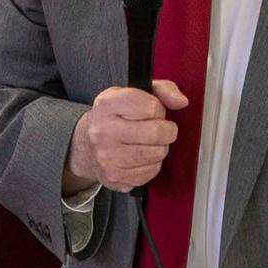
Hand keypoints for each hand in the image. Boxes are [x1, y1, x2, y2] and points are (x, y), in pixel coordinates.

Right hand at [62, 80, 186, 193]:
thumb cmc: (116, 116)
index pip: (151, 106)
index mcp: (107, 104)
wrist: (86, 145)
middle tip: (160, 129)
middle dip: (167, 130)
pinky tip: (143, 157)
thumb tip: (181, 101)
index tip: (153, 111)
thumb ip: (163, 90)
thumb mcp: (134, 93)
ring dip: (160, 148)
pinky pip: (150, 172)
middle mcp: (103, 131)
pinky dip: (153, 165)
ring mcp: (107, 157)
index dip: (159, 109)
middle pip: (156, 132)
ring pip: (156, 154)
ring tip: (150, 142)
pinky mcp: (113, 178)